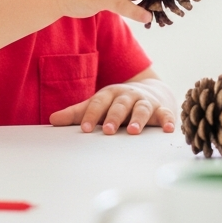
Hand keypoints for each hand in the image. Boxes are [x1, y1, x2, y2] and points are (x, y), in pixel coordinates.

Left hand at [50, 79, 176, 134]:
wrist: (151, 91)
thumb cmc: (119, 102)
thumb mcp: (99, 104)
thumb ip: (77, 113)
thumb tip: (52, 120)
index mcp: (110, 94)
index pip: (99, 103)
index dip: (91, 115)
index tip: (84, 129)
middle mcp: (128, 96)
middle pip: (120, 105)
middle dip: (114, 117)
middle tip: (107, 130)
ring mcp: (146, 102)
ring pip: (142, 109)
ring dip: (138, 119)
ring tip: (133, 131)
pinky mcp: (162, 109)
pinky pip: (166, 114)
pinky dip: (168, 120)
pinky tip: (169, 129)